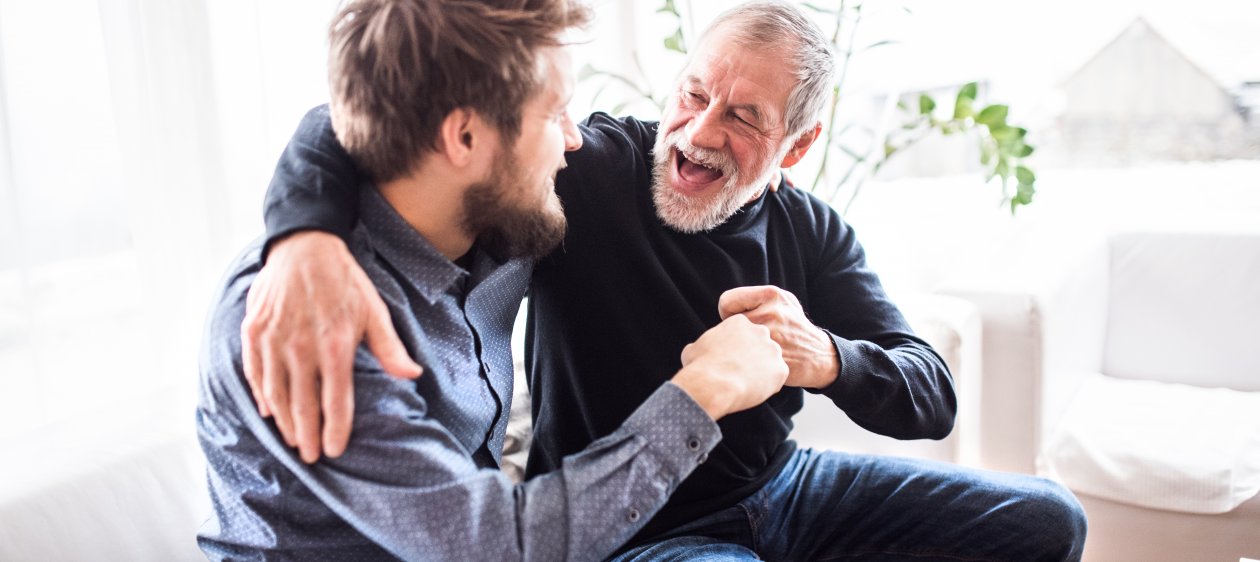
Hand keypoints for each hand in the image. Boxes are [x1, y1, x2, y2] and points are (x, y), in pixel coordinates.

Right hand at [241, 231, 421, 462]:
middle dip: (308, 435)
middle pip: (303, 405)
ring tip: (292, 441)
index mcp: (335, 346)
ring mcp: (273, 341)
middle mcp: (301, 348)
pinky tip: (268, 411)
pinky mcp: (253, 333)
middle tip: (311, 458)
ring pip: (276, 394)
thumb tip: (413, 375)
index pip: (335, 401)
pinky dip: (261, 395)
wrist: (303, 247)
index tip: (335, 450)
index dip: (335, 429)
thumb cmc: (344, 281)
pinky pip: (254, 374)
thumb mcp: (374, 311)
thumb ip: (389, 348)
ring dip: (284, 421)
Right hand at [671, 314, 788, 419]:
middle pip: (760, 343)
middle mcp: (760, 331)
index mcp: (739, 322)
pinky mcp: (781, 369)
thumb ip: (703, 346)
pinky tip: (754, 390)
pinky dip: (769, 385)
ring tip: (745, 382)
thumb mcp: (693, 349)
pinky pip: (777, 377)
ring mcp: (773, 350)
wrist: (714, 384)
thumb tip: (695, 351)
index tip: (729, 358)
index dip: (736, 347)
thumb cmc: (700, 366)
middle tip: (739, 371)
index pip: (744, 332)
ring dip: (761, 370)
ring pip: (770, 360)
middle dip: (752, 356)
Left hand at [718, 286, 838, 388]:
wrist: (818, 355)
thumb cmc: (793, 326)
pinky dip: (745, 363)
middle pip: (728, 324)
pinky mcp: (772, 358)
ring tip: (755, 350)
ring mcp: (771, 337)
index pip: (726, 301)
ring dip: (738, 348)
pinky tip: (759, 362)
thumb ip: (755, 298)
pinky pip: (742, 360)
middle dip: (735, 332)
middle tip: (749, 338)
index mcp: (771, 295)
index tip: (738, 321)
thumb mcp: (782, 301)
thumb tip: (725, 305)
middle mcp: (771, 313)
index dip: (728, 313)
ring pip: (733, 343)